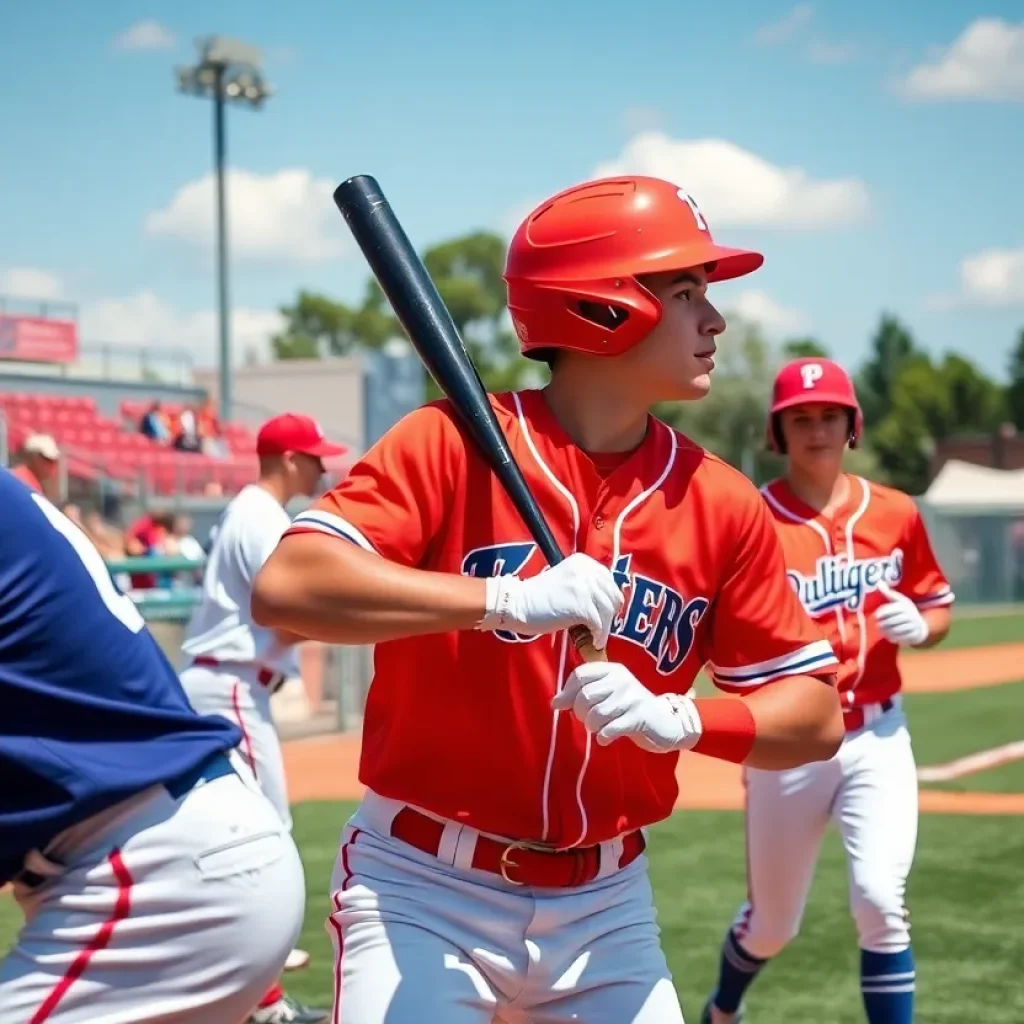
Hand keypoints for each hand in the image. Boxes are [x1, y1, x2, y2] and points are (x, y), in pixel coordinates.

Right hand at [477, 553, 622, 648]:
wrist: (517, 604)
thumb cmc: (538, 597)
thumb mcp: (566, 580)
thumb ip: (585, 585)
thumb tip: (606, 603)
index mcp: (583, 562)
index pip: (609, 580)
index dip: (608, 599)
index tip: (603, 612)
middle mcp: (586, 570)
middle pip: (613, 595)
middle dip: (609, 613)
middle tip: (601, 626)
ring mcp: (584, 587)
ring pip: (608, 611)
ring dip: (605, 627)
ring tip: (596, 636)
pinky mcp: (581, 605)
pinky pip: (600, 624)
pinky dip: (599, 636)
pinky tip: (593, 641)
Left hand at [551, 661, 702, 752]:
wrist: (665, 722)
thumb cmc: (629, 709)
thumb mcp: (608, 695)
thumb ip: (582, 694)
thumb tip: (555, 703)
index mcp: (612, 670)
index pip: (580, 675)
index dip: (568, 692)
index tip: (564, 706)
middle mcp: (621, 679)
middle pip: (585, 696)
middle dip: (581, 714)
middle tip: (589, 721)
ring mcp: (631, 697)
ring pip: (596, 714)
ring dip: (593, 727)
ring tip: (599, 729)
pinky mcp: (639, 716)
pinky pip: (610, 729)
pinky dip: (603, 737)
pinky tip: (606, 738)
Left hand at [875, 582, 928, 646]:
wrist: (920, 625)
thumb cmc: (905, 610)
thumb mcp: (899, 600)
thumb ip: (888, 592)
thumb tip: (878, 582)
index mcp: (905, 606)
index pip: (890, 610)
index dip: (881, 614)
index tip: (876, 616)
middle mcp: (910, 616)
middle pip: (891, 621)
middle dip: (882, 624)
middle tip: (877, 625)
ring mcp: (912, 626)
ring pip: (895, 630)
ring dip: (886, 631)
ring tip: (880, 630)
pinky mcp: (913, 635)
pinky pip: (900, 637)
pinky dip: (892, 637)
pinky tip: (887, 635)